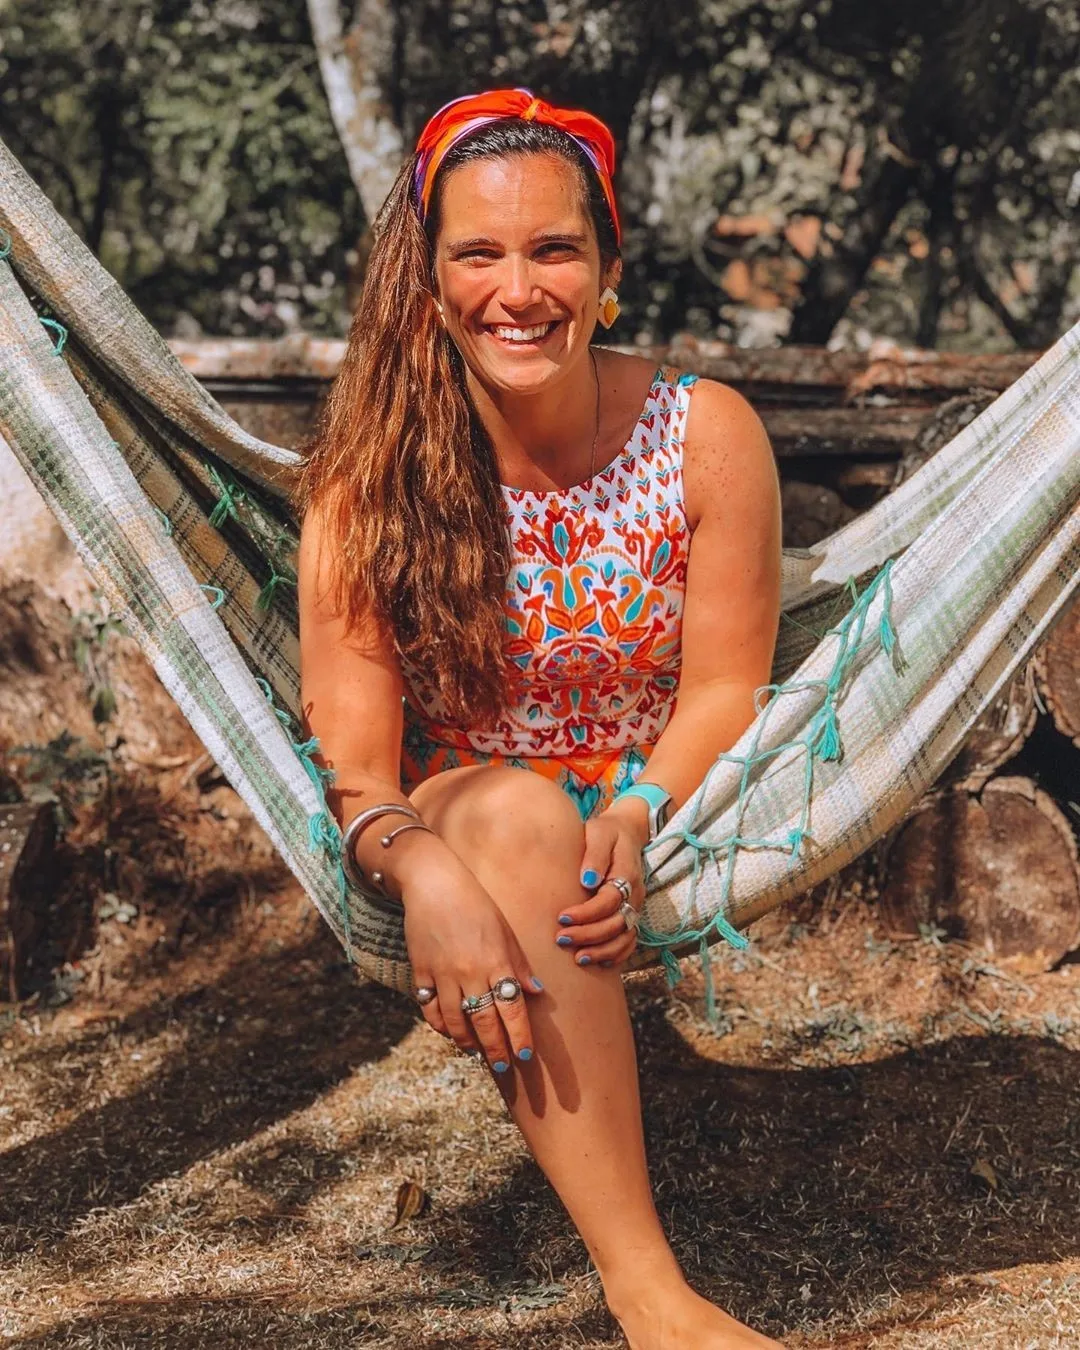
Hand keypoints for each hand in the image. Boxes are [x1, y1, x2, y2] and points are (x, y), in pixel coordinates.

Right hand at [400, 847, 542, 1073]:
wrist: (433, 883)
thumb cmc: (475, 904)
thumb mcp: (504, 930)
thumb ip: (518, 963)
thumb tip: (535, 993)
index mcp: (496, 960)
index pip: (511, 1008)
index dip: (519, 1035)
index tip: (525, 1055)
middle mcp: (469, 971)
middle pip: (485, 1022)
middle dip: (496, 1049)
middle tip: (504, 1065)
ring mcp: (442, 973)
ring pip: (455, 1022)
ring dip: (467, 1042)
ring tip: (477, 1053)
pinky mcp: (420, 972)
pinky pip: (430, 1009)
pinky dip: (440, 1025)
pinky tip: (450, 1032)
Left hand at [554, 799, 649, 968]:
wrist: (625, 832)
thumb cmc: (606, 832)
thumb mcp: (599, 832)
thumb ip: (594, 854)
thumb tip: (587, 880)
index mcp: (626, 874)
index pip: (608, 901)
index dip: (586, 913)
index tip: (562, 917)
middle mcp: (634, 895)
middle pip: (616, 924)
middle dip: (589, 935)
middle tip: (561, 939)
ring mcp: (635, 907)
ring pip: (625, 938)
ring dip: (602, 951)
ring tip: (578, 958)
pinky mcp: (631, 914)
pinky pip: (630, 942)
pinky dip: (616, 955)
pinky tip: (597, 962)